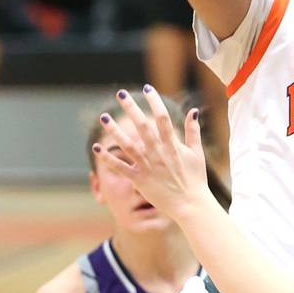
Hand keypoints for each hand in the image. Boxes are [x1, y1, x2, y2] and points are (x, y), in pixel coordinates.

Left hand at [94, 86, 209, 219]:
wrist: (190, 205)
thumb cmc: (195, 178)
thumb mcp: (197, 153)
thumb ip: (193, 131)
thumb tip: (193, 111)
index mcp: (172, 145)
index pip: (162, 117)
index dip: (154, 101)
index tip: (147, 88)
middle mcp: (158, 153)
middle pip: (142, 126)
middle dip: (131, 108)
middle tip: (121, 94)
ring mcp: (147, 166)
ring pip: (127, 144)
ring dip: (114, 131)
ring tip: (103, 117)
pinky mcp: (139, 180)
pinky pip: (120, 168)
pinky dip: (107, 159)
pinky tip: (96, 148)